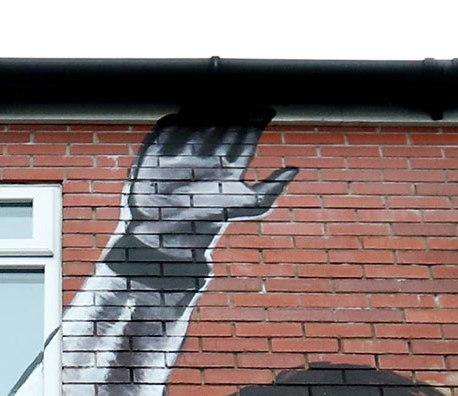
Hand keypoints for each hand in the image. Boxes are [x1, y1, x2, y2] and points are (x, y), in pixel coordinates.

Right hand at [118, 116, 297, 256]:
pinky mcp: (162, 146)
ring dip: (208, 106)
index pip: (249, 132)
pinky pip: (172, 123)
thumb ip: (271, 189)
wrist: (168, 232)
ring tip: (217, 101)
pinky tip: (190, 113)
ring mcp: (187, 148)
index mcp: (232, 164)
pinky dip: (180, 116)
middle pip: (227, 118)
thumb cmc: (209, 220)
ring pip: (201, 115)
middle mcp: (211, 153)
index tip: (266, 111)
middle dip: (235, 108)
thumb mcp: (248, 207)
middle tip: (241, 101)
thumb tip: (295, 169)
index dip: (258, 118)